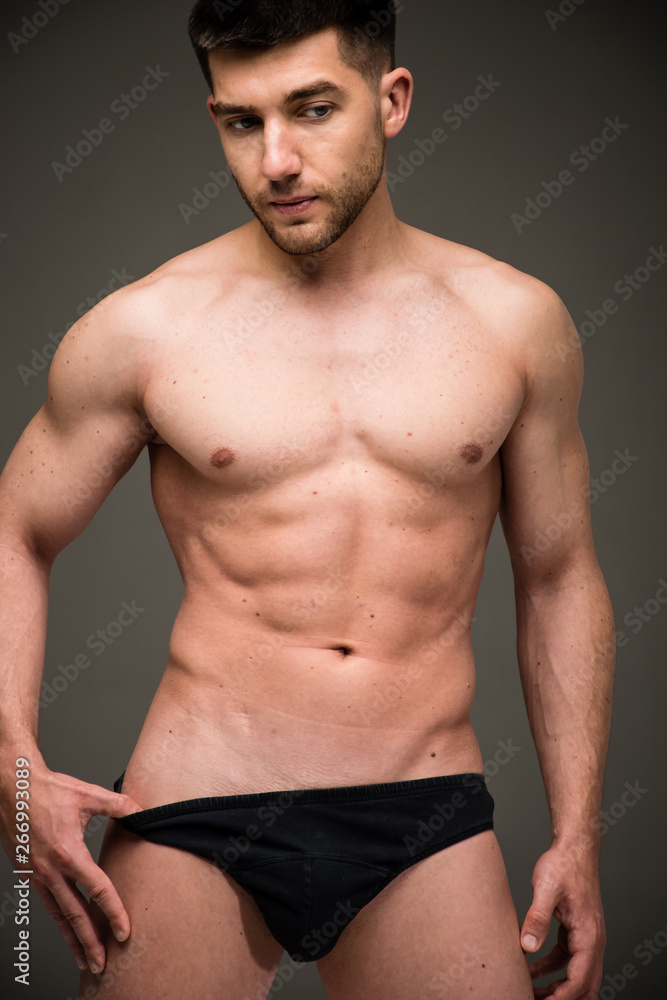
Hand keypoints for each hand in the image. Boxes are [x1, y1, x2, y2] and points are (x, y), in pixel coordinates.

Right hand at [0, 764, 142, 974]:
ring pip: (58, 915)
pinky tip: (67, 930)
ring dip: (72, 939)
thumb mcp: (89, 794)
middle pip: (75, 914)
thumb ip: (119, 804)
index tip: (124, 931)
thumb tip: (142, 809)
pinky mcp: (29, 873)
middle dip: (90, 942)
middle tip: (103, 964)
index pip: (97, 890)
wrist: (13, 788)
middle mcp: (51, 870)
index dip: (113, 912)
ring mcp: (37, 875)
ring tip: (85, 960)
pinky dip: (58, 921)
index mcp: (68, 853)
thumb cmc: (48, 790)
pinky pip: (47, 903)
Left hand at [520, 844, 605, 999]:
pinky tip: (529, 969)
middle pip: (584, 985)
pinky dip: (550, 969)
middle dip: (563, 998)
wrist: (573, 847)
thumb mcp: (546, 889)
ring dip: (556, 988)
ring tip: (530, 992)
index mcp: (588, 935)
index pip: (579, 979)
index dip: (561, 996)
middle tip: (536, 999)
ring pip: (575, 975)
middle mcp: (592, 940)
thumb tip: (527, 946)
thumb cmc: (563, 864)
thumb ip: (537, 918)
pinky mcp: (575, 932)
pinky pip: (565, 960)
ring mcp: (585, 937)